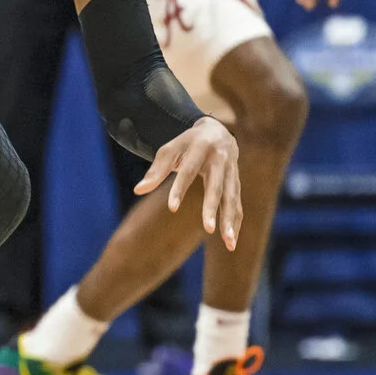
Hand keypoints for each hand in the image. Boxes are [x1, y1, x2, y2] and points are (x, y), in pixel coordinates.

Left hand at [134, 115, 243, 250]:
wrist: (218, 131)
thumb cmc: (187, 142)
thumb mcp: (170, 149)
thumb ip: (156, 169)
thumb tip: (137, 190)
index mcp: (201, 147)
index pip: (189, 170)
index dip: (180, 189)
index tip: (172, 208)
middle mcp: (220, 159)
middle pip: (216, 187)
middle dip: (213, 208)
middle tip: (208, 229)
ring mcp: (232, 172)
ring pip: (232, 198)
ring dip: (230, 220)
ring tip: (228, 243)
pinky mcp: (237, 183)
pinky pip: (237, 204)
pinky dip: (236, 222)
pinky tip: (231, 242)